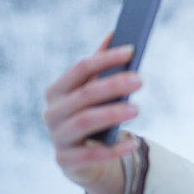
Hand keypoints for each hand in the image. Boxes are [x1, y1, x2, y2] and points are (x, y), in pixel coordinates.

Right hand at [43, 31, 142, 193]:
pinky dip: (113, 149)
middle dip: (113, 85)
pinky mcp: (66, 160)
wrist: (81, 159)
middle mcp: (52, 112)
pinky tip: (132, 143)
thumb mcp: (93, 91)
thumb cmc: (90, 116)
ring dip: (112, 113)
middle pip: (85, 94)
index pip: (81, 68)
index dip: (106, 59)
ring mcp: (57, 137)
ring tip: (137, 109)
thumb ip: (101, 66)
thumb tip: (116, 33)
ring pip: (85, 121)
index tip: (132, 50)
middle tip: (140, 80)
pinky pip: (91, 154)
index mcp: (58, 90)